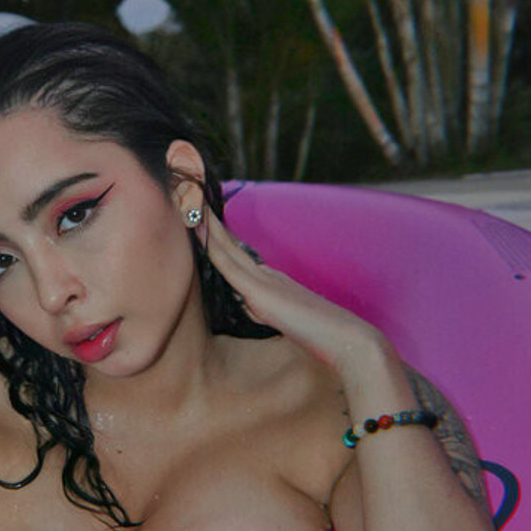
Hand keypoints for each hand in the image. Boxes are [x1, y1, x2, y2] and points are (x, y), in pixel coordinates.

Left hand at [192, 203, 382, 372]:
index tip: (195, 218)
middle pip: (225, 241)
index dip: (213, 235)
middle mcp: (265, 272)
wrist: (347, 340)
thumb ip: (264, 312)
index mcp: (270, 281)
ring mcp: (262, 278)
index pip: (233, 254)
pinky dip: (208, 242)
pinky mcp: (260, 291)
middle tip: (183, 190)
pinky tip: (194, 226)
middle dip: (203, 218)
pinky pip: (226, 262)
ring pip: (222, 245)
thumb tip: (246, 305)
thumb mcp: (284, 323)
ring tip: (182, 195)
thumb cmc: (322, 338)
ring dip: (202, 220)